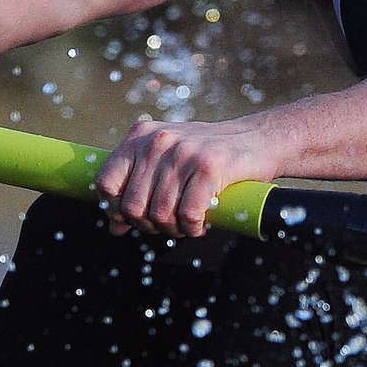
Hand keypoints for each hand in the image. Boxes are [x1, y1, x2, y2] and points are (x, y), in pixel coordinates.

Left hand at [94, 115, 283, 237]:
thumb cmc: (210, 155)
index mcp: (141, 136)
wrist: (259, 139)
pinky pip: (188, 215)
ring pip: (161, 214)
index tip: (133, 220)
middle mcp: (158, 141)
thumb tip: (115, 227)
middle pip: (133, 206)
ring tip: (187, 226)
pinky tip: (201, 225)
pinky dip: (193, 228)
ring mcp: (183, 152)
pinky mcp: (208, 166)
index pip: (106, 182)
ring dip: (174, 230)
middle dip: (149, 225)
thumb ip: (139, 186)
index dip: (115, 209)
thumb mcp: (168, 161)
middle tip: (168, 225)